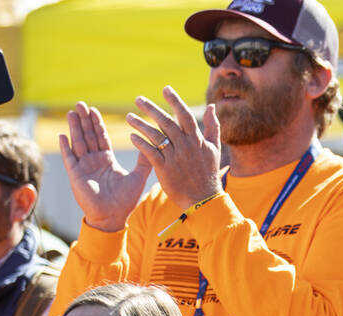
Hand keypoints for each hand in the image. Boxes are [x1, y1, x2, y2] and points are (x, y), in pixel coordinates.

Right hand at [60, 103, 152, 232]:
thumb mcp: (138, 178)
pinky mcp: (76, 176)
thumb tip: (154, 146)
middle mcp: (94, 162)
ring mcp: (84, 168)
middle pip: (88, 136)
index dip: (97, 124)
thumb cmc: (126, 201)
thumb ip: (144, 162)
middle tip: (81, 104)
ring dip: (75, 128)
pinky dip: (66, 147)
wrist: (113, 218)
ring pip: (78, 143)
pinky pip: (69, 158)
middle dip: (84, 120)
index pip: (101, 138)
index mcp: (107, 161)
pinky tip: (63, 135)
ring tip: (72, 112)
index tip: (94, 110)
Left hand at [127, 86, 221, 210]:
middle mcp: (185, 146)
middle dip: (151, 109)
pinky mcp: (165, 169)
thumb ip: (213, 126)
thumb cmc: (208, 173)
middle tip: (138, 99)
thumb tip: (211, 106)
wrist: (204, 199)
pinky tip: (132, 136)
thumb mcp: (214, 148)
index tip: (165, 89)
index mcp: (197, 139)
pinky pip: (150, 152)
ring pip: (155, 136)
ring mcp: (174, 157)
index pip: (184, 115)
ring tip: (128, 117)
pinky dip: (141, 143)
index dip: (175, 100)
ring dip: (141, 124)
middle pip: (166, 122)